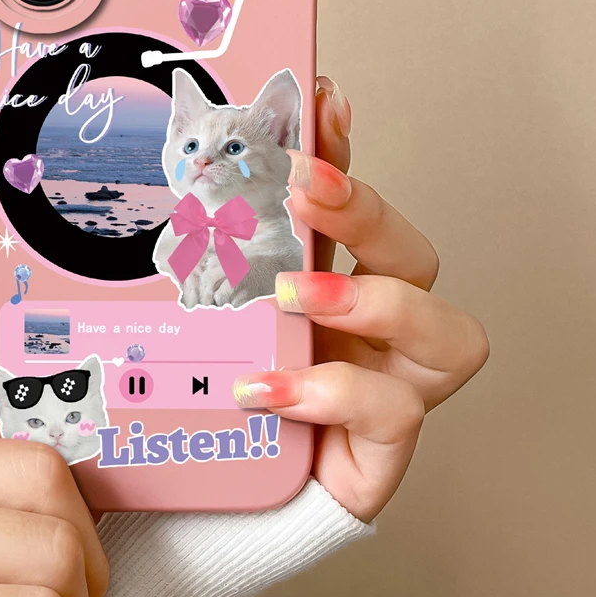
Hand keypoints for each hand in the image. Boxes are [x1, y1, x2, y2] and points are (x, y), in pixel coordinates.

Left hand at [232, 80, 488, 521]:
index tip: (321, 101)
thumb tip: (147, 190)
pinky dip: (328, 391)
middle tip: (305, 190)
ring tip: (295, 296)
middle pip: (415, 254)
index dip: (348, 152)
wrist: (201, 495)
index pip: (352, 207)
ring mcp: (387, 387)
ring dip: (372, 302)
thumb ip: (191, 264)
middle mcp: (373, 331)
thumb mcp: (193, 314)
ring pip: (448, 334)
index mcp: (331, 285)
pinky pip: (391, 414)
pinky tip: (263, 386)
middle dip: (366, 213)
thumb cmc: (204, 396)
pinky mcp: (379, 450)